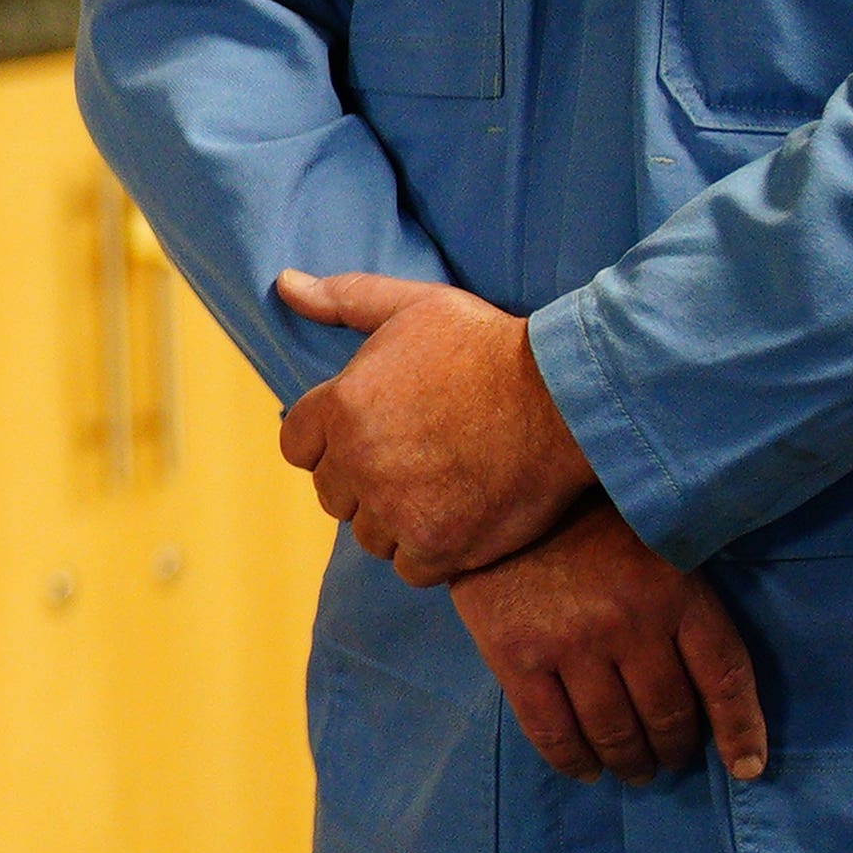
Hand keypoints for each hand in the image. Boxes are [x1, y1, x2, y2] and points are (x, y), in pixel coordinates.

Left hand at [275, 272, 592, 583]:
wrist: (567, 399)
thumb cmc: (491, 347)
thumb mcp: (416, 305)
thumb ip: (345, 298)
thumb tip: (285, 284)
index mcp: (340, 406)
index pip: (298, 446)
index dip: (330, 443)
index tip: (370, 436)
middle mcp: (359, 462)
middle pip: (333, 494)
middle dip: (364, 482)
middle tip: (415, 462)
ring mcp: (397, 509)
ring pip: (369, 535)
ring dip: (396, 520)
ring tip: (440, 490)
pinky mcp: (439, 546)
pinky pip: (409, 568)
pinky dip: (430, 553)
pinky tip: (459, 521)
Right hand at [452, 502, 768, 784]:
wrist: (495, 490)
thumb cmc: (587, 523)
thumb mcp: (656, 546)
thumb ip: (684, 607)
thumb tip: (714, 691)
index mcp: (675, 592)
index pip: (724, 677)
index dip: (740, 730)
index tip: (746, 767)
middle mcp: (628, 623)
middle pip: (668, 714)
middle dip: (674, 749)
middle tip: (671, 759)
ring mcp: (570, 643)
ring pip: (613, 732)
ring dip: (629, 762)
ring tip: (633, 769)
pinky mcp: (515, 657)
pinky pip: (551, 731)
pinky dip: (573, 761)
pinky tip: (585, 769)